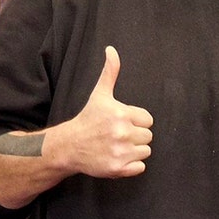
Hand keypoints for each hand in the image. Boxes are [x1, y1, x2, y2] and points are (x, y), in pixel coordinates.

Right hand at [57, 46, 153, 177]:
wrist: (69, 145)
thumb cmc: (88, 119)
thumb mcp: (100, 94)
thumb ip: (110, 72)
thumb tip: (111, 50)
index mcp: (122, 113)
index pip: (148, 120)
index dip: (136, 121)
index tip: (121, 122)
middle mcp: (122, 132)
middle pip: (148, 136)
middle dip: (135, 136)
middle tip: (117, 135)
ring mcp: (120, 152)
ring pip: (146, 151)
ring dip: (134, 151)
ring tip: (117, 146)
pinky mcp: (118, 169)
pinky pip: (140, 167)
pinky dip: (131, 166)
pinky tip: (117, 158)